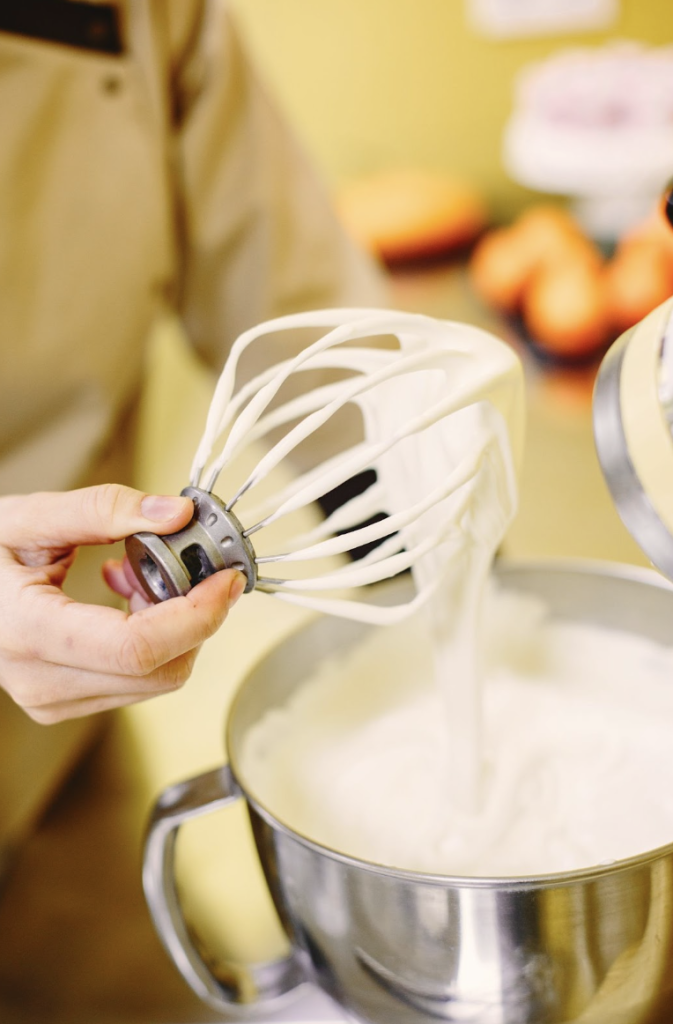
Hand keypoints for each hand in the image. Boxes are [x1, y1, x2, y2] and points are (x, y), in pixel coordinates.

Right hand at [0, 485, 245, 722]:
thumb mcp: (28, 516)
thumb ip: (103, 508)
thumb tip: (175, 513)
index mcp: (27, 631)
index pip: (137, 647)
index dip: (197, 615)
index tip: (226, 580)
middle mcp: (41, 680)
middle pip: (160, 670)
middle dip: (194, 618)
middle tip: (192, 567)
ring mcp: (52, 700)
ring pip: (157, 680)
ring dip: (174, 627)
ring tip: (136, 576)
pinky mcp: (65, 702)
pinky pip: (138, 681)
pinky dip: (154, 640)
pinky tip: (126, 599)